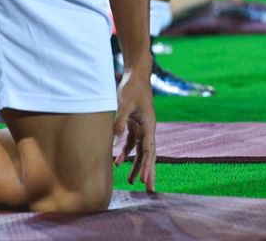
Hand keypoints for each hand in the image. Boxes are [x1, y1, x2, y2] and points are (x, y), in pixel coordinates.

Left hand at [113, 68, 156, 192]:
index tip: (143, 180)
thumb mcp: (124, 103)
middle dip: (149, 172)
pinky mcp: (135, 125)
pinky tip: (118, 163)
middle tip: (149, 189)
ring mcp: (142, 127)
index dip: (146, 166)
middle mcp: (148, 129)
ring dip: (138, 166)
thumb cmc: (132, 88)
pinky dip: (126, 154)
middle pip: (150, 155)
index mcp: (149, 125)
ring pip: (141, 152)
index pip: (148, 150)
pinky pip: (132, 144)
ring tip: (133, 182)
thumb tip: (116, 139)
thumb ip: (120, 121)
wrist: (136, 75)